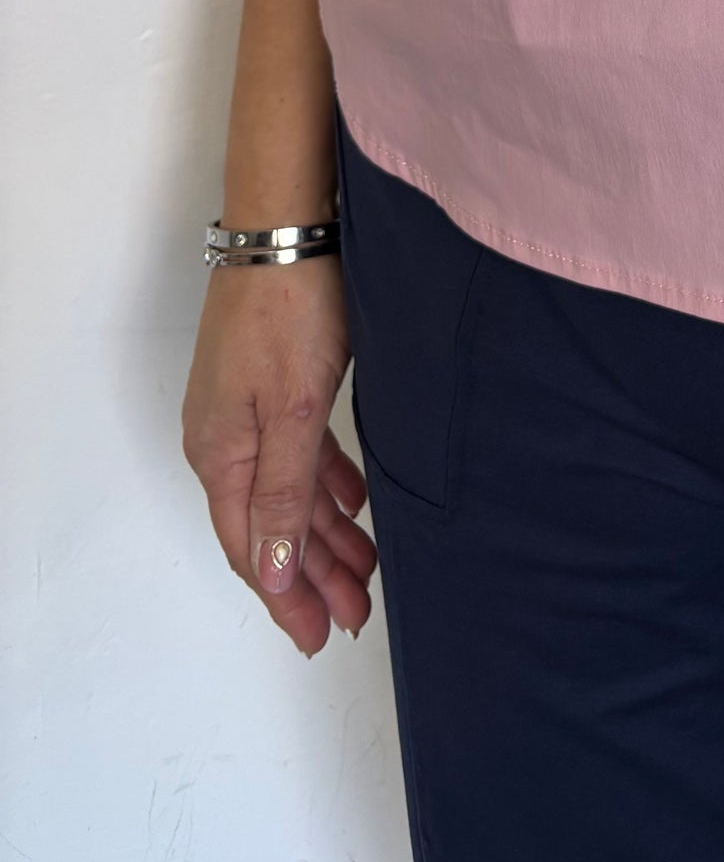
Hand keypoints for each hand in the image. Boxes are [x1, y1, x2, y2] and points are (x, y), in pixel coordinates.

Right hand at [183, 258, 375, 655]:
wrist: (288, 226)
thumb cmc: (290, 311)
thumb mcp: (292, 411)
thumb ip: (282, 493)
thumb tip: (268, 574)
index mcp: (221, 454)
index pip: (250, 548)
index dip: (284, 596)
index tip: (317, 636)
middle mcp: (225, 440)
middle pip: (270, 527)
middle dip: (312, 574)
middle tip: (356, 613)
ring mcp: (247, 411)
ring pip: (288, 492)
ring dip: (324, 534)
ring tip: (365, 570)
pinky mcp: (273, 384)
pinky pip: (299, 454)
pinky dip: (326, 484)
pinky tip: (354, 502)